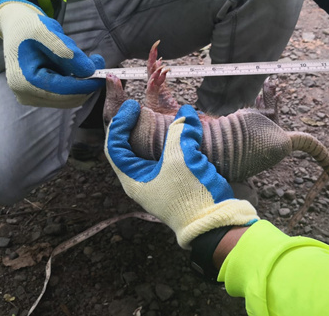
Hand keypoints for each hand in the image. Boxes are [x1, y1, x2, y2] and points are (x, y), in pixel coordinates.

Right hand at [0, 0, 104, 107]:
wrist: (18, 28)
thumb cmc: (28, 27)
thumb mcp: (46, 32)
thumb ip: (67, 53)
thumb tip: (90, 71)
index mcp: (25, 82)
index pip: (64, 91)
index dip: (87, 84)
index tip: (104, 73)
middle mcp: (28, 95)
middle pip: (70, 98)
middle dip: (88, 83)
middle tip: (98, 62)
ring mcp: (36, 97)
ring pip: (72, 98)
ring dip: (84, 82)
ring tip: (88, 60)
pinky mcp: (44, 95)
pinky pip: (68, 94)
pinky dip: (78, 82)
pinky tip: (78, 66)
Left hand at [105, 100, 258, 248]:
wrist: (214, 223)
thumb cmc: (189, 193)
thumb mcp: (181, 158)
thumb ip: (179, 132)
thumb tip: (185, 112)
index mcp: (133, 179)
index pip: (115, 147)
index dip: (120, 123)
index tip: (133, 106)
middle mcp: (142, 181)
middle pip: (130, 148)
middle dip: (136, 127)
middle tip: (144, 109)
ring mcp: (159, 183)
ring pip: (150, 153)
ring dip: (156, 134)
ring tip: (162, 117)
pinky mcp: (176, 182)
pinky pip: (168, 158)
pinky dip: (173, 143)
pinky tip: (183, 132)